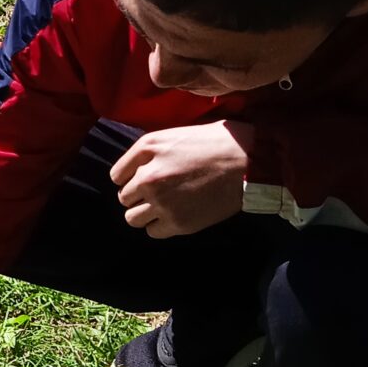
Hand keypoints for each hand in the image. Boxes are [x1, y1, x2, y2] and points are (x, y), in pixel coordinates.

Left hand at [111, 120, 250, 238]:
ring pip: (132, 218)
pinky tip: (176, 215)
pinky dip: (160, 226)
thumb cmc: (218, 143)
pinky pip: (152, 232)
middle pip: (124, 197)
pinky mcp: (178, 222)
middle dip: (138, 196)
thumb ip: (151, 152)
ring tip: (165, 207)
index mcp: (147, 148)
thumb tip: (136, 169)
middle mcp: (148, 176)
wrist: (250, 162)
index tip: (144, 179)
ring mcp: (162, 201)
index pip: (117, 175)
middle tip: (160, 193)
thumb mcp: (176, 135)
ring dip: (145, 213)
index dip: (130, 178)